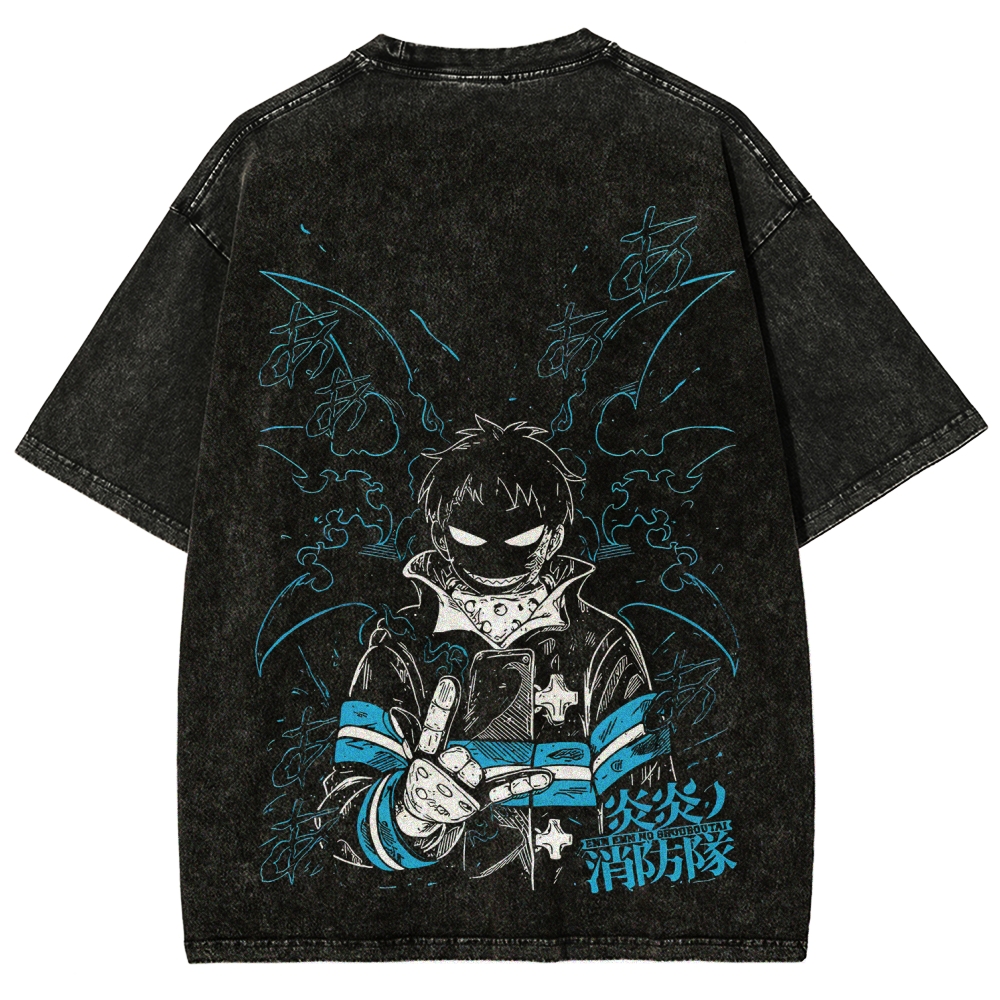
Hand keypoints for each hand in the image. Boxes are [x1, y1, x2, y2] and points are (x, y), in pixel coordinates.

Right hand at [395, 676, 551, 838]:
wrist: (419, 813)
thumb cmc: (423, 774)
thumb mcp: (416, 752)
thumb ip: (412, 730)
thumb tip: (395, 712)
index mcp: (424, 756)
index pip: (432, 726)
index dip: (442, 704)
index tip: (451, 681)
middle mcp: (437, 775)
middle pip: (460, 756)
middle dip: (457, 761)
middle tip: (448, 772)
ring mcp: (457, 791)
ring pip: (474, 772)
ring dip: (470, 777)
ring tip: (456, 786)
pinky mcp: (476, 803)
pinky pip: (504, 789)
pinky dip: (525, 782)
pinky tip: (546, 775)